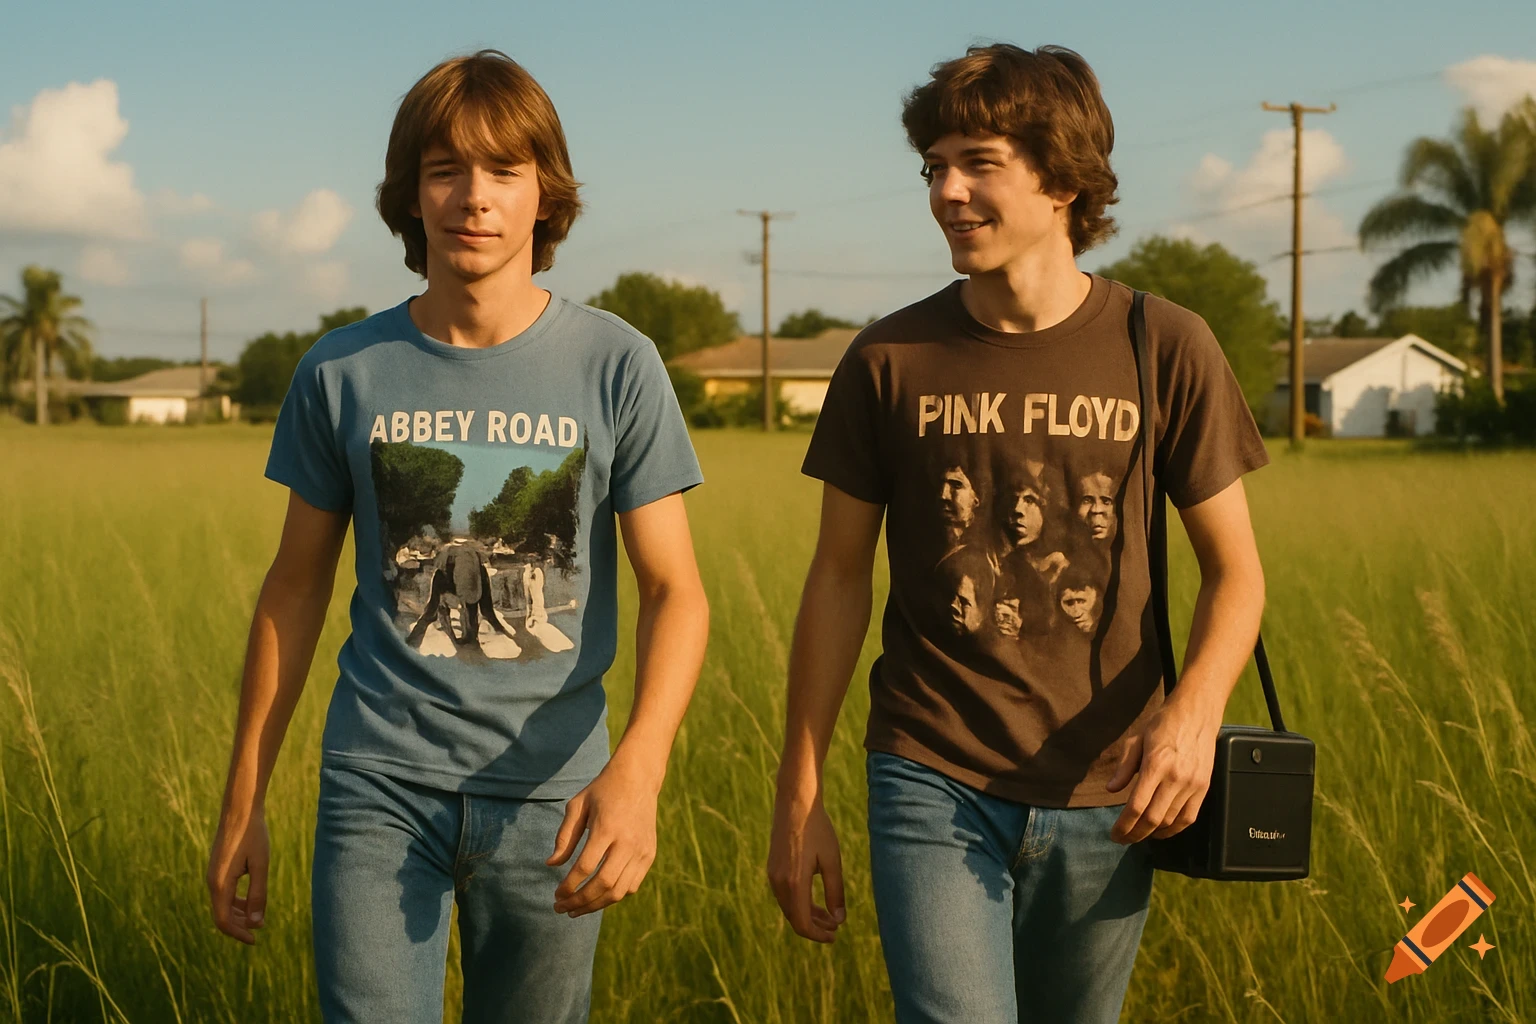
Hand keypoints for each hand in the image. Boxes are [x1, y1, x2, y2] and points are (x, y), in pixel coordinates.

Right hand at [206, 806, 269, 944]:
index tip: (255, 940)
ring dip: (238, 914)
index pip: (224, 921)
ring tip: (258, 918)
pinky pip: (223, 893)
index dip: (239, 933)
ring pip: (222, 904)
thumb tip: (257, 924)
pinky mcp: (217, 868)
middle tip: (259, 931)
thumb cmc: (253, 835)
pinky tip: (251, 901)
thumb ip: (258, 895)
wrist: (239, 810)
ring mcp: (213, 874)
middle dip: (239, 926)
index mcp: (220, 884)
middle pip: (221, 915)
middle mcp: (212, 881)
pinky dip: (236, 902)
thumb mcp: (261, 866)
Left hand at [547, 753, 659, 916]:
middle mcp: (627, 842)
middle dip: (579, 902)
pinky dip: (614, 896)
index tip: (556, 895)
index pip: (585, 867)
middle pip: (602, 884)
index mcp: (606, 828)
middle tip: (561, 908)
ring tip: (576, 909)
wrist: (638, 778)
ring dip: (595, 905)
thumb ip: (564, 837)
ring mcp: (641, 850)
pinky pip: (632, 885)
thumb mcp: (577, 806)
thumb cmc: (603, 790)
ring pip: (619, 891)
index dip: (568, 886)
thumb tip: (551, 865)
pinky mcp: (649, 854)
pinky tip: (598, 896)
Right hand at [767, 783, 845, 942]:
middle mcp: (779, 883)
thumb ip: (835, 892)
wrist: (795, 803)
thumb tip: (839, 919)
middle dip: (815, 927)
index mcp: (794, 883)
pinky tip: (814, 900)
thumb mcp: (832, 862)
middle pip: (794, 918)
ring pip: (789, 907)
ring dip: (807, 915)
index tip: (835, 936)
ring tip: (829, 915)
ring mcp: (772, 875)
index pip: (802, 923)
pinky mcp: (772, 868)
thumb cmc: (818, 830)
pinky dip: (799, 903)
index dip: (818, 935)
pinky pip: (784, 895)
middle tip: (835, 927)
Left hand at [1105, 699, 1219, 844]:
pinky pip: (1189, 817)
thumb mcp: (1137, 740)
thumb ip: (1124, 767)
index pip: (1137, 806)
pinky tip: (1160, 831)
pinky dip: (1174, 829)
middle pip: (1153, 819)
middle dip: (1135, 834)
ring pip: (1170, 821)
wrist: (1197, 713)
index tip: (1114, 833)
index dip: (1124, 825)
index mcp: (1156, 764)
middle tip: (1122, 839)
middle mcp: (1176, 777)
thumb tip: (1111, 790)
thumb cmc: (1163, 724)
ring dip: (1152, 833)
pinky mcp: (1204, 787)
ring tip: (1138, 835)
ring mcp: (1193, 784)